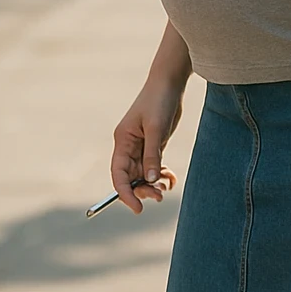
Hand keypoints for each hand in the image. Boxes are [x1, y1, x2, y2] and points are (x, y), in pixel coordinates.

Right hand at [111, 79, 183, 214]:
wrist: (170, 83)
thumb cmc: (159, 101)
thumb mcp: (156, 128)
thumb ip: (152, 155)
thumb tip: (150, 181)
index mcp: (122, 141)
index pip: (119, 174)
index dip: (125, 193)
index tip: (137, 208)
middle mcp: (129, 146)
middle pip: (131, 178)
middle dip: (143, 190)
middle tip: (160, 196)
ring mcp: (141, 146)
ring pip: (144, 175)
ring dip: (154, 184)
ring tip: (168, 186)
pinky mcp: (154, 145)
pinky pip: (155, 167)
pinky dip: (162, 175)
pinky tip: (171, 178)